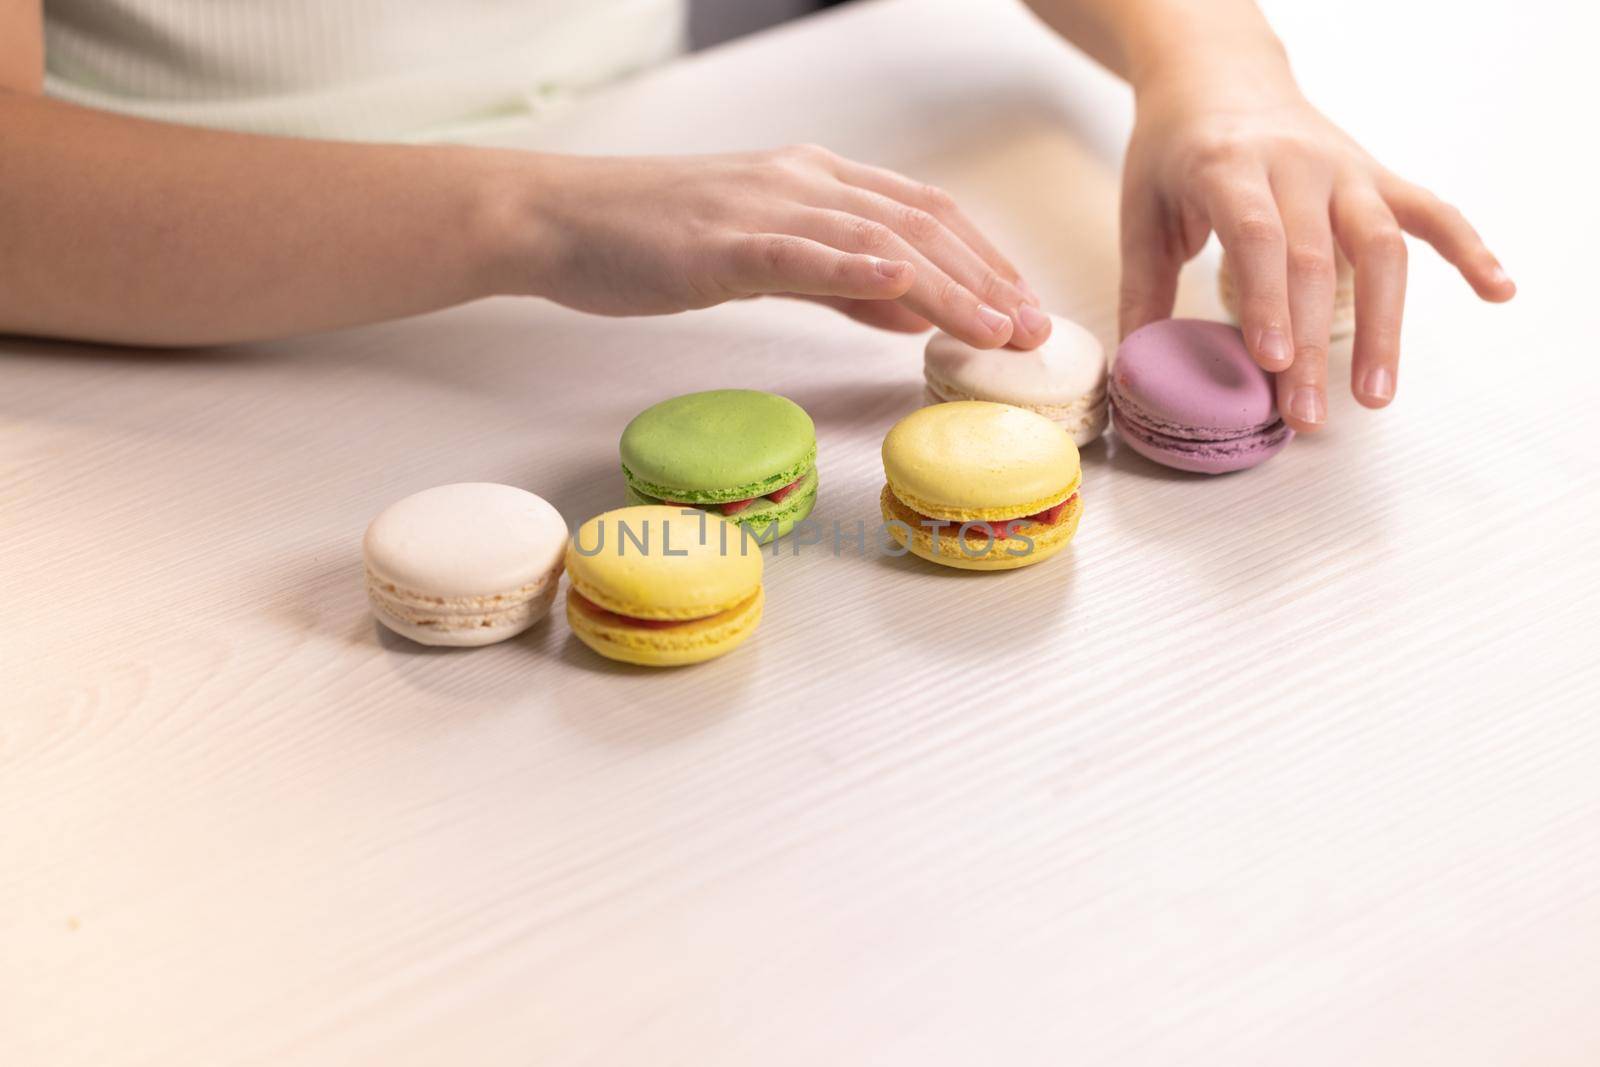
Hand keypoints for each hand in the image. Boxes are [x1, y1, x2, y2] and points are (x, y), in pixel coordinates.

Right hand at [504, 145, 1050, 348]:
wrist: (560, 220)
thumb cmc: (654, 243)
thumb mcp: (766, 259)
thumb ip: (843, 285)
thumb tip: (916, 310)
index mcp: (815, 182)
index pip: (922, 213)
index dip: (984, 257)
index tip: (1025, 303)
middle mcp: (802, 183)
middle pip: (918, 225)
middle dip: (986, 278)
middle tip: (1033, 329)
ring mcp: (762, 208)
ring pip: (876, 242)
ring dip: (947, 285)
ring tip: (996, 326)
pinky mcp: (720, 245)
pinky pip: (799, 254)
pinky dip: (856, 270)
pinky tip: (903, 288)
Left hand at [1118, 74, 1514, 429]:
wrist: (1220, 76)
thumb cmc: (1176, 152)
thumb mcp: (1141, 211)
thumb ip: (1140, 291)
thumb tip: (1133, 372)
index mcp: (1228, 166)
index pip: (1258, 236)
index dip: (1267, 301)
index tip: (1273, 364)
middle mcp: (1296, 164)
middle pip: (1316, 260)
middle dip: (1312, 345)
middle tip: (1307, 416)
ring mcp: (1345, 168)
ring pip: (1381, 247)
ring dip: (1384, 326)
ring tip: (1376, 395)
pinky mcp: (1377, 175)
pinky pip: (1432, 211)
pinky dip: (1469, 249)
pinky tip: (1498, 292)